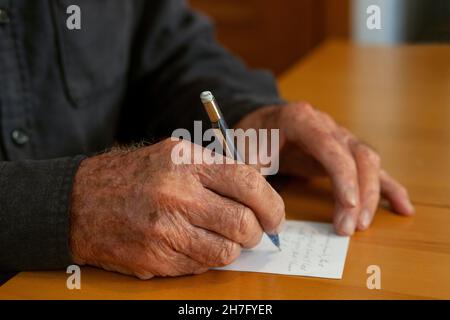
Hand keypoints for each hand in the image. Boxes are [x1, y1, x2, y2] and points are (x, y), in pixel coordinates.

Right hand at [69, 139, 284, 278]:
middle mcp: (177, 195)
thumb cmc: (135, 175)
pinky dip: (206, 258)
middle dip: (257, 232)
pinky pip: (201, 266)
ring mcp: (166, 231)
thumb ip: (218, 168)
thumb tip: (260, 191)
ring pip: (227, 251)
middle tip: (253, 230)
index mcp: (186, 163)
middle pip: (243, 223)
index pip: (249, 184)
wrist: (82, 201)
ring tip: (220, 236)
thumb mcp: (175, 153)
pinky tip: (192, 243)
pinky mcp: (156, 259)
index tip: (276, 217)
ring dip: (232, 247)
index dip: (272, 204)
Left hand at [236, 102, 413, 235]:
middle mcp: (327, 125)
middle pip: (357, 156)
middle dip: (358, 194)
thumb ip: (250, 174)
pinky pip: (372, 169)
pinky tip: (402, 207)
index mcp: (301, 119)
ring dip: (371, 194)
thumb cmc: (252, 136)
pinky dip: (387, 188)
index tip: (348, 204)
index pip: (330, 146)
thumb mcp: (243, 151)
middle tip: (348, 228)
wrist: (261, 122)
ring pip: (368, 162)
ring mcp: (340, 137)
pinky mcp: (344, 153)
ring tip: (361, 226)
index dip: (343, 175)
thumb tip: (262, 209)